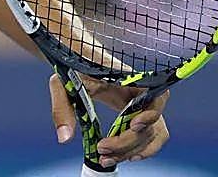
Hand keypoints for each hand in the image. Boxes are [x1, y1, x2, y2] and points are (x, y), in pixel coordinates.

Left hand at [49, 74, 169, 167]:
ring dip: (133, 150)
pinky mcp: (133, 114)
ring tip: (107, 159)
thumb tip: (65, 138)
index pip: (156, 95)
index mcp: (126, 79)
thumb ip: (61, 109)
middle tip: (102, 149)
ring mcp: (138, 105)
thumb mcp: (61, 83)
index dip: (151, 113)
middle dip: (127, 142)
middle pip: (150, 124)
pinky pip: (148, 136)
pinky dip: (140, 149)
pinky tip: (123, 156)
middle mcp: (139, 93)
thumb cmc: (70, 66)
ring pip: (151, 134)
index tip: (134, 125)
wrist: (74, 58)